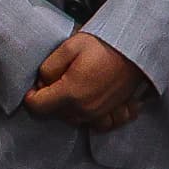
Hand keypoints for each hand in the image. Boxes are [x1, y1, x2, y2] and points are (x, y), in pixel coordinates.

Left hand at [21, 30, 151, 132]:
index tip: (35, 86)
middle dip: (51, 100)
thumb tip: (42, 83)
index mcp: (71, 94)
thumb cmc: (104, 44)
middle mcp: (86, 110)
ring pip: (75, 119)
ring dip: (69, 108)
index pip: (38, 107)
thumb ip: (48, 68)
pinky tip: (92, 101)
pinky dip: (93, 117)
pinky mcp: (115, 113)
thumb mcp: (68, 47)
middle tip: (58, 78)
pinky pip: (99, 124)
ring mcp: (102, 114)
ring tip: (75, 88)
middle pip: (56, 114)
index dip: (31, 96)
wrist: (137, 46)